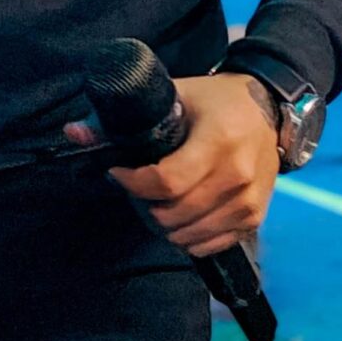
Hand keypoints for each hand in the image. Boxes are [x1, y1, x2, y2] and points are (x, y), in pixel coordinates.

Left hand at [62, 74, 280, 260]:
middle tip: (136, 188)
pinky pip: (208, 245)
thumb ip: (122, 118)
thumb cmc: (216, 101)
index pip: (166, 181)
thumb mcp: (173, 95)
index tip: (117, 173)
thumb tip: (72, 133)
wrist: (268, 110)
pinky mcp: (253, 218)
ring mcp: (248, 200)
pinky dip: (186, 237)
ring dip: (162, 224)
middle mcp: (238, 174)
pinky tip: (179, 215)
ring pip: (187, 235)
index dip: (132, 183)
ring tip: (157, 201)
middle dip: (143, 205)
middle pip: (173, 213)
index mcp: (219, 140)